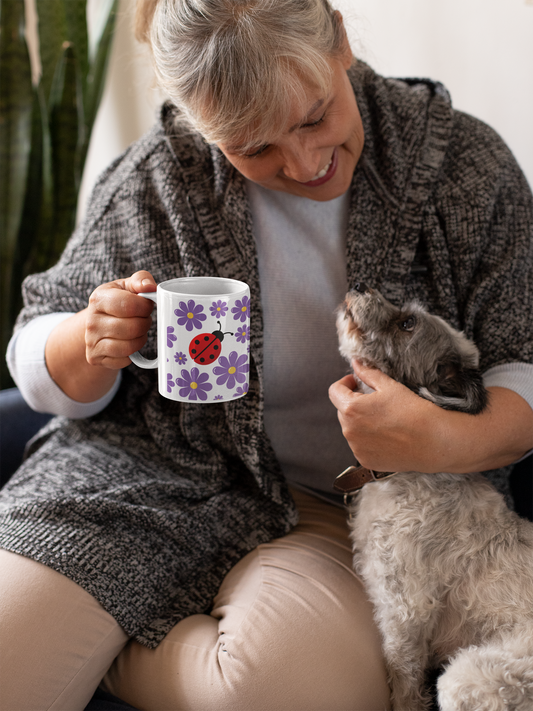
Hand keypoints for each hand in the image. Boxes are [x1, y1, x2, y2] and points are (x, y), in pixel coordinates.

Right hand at [85, 270, 156, 368]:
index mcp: (99, 298)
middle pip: (133, 328)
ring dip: (141, 339)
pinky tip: (128, 343)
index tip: (147, 306)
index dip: (146, 307)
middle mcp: (91, 321)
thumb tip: (150, 287)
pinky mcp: (95, 358)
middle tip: (143, 319)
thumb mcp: (127, 286)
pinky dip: (132, 353)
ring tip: (137, 330)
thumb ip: (141, 280)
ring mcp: (91, 341)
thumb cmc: (118, 302)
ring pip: (129, 346)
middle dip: (145, 324)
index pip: (130, 305)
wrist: (97, 323)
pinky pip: (125, 360)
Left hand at [329, 360, 532, 473]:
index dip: (345, 383)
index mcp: (351, 408)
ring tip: (383, 419)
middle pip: (342, 410)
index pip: (334, 391)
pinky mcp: (365, 461)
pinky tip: (387, 435)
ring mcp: (356, 448)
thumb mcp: (389, 386)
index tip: (356, 382)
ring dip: (360, 422)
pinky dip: (367, 439)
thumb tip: (356, 363)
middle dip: (354, 402)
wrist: (433, 442)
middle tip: (375, 401)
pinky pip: (359, 445)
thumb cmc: (413, 411)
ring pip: (350, 429)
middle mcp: (348, 430)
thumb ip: (368, 373)